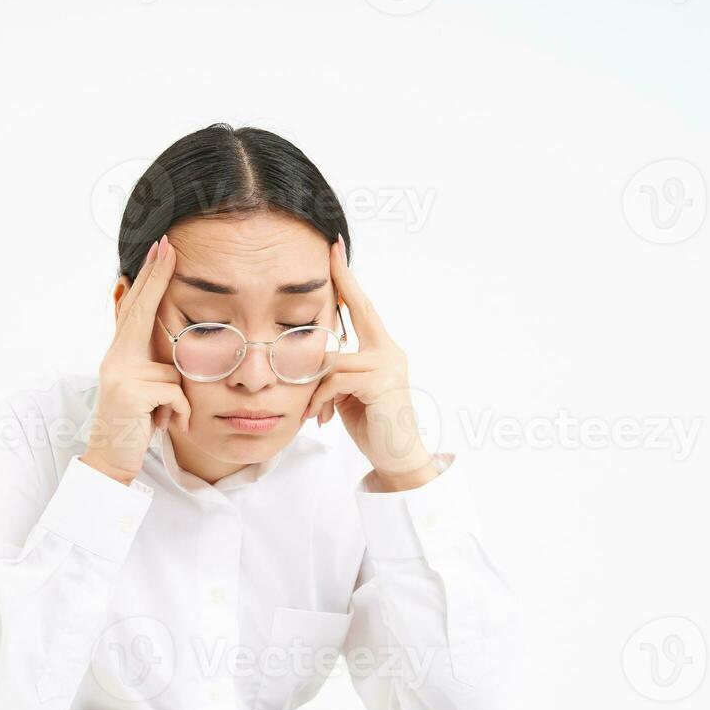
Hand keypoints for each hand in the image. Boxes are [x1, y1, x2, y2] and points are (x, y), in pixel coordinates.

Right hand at [80, 234, 191, 484]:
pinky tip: (160, 426)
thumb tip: (140, 322)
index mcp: (119, 353)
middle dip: (155, 278)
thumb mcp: (138, 384)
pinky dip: (176, 413)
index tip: (159, 250)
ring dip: (175, 401)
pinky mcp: (131, 394)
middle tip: (166, 246)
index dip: (146, 279)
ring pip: (174, 371)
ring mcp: (120, 375)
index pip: (134, 308)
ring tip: (159, 417)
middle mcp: (115, 358)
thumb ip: (142, 355)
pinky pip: (175, 394)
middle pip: (140, 312)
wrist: (111, 459)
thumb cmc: (132, 422)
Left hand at [303, 234, 439, 491]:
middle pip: (361, 309)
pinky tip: (320, 420)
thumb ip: (338, 369)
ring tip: (311, 412)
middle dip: (344, 279)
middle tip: (331, 250)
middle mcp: (389, 350)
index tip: (336, 250)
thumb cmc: (372, 425)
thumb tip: (313, 357)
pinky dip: (320, 400)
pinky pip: (334, 380)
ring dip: (315, 387)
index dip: (348, 279)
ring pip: (333, 359)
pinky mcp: (381, 383)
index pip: (362, 307)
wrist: (397, 459)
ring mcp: (388, 365)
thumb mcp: (348, 392)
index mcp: (382, 349)